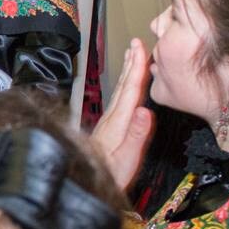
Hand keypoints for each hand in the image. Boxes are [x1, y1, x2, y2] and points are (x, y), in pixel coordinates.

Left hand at [93, 38, 155, 192]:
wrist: (83, 185)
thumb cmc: (109, 176)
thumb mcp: (126, 160)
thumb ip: (136, 136)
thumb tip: (145, 111)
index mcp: (117, 123)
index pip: (130, 91)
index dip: (137, 68)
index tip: (141, 48)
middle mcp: (110, 119)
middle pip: (123, 86)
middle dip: (131, 63)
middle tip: (137, 42)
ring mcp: (107, 123)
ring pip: (120, 91)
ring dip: (127, 72)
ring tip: (132, 56)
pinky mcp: (107, 129)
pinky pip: (119, 100)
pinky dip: (124, 87)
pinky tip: (126, 87)